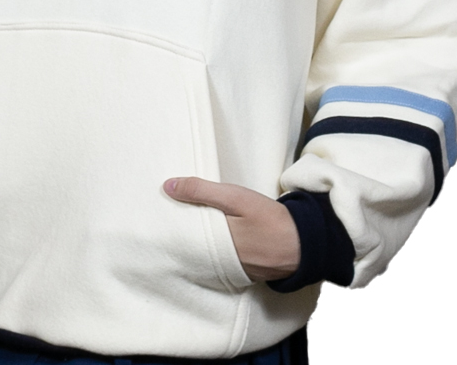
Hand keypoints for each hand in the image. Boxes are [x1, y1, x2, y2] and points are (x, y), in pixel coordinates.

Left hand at [164, 177, 300, 281]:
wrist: (303, 243)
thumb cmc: (269, 218)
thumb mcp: (236, 197)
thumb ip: (202, 191)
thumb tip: (168, 186)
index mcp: (213, 242)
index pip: (180, 235)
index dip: (167, 225)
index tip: (153, 214)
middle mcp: (216, 261)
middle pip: (187, 247)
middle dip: (176, 234)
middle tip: (160, 219)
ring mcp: (227, 269)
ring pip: (200, 254)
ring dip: (191, 242)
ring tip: (177, 226)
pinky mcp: (237, 271)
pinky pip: (214, 261)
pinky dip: (207, 250)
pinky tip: (202, 238)